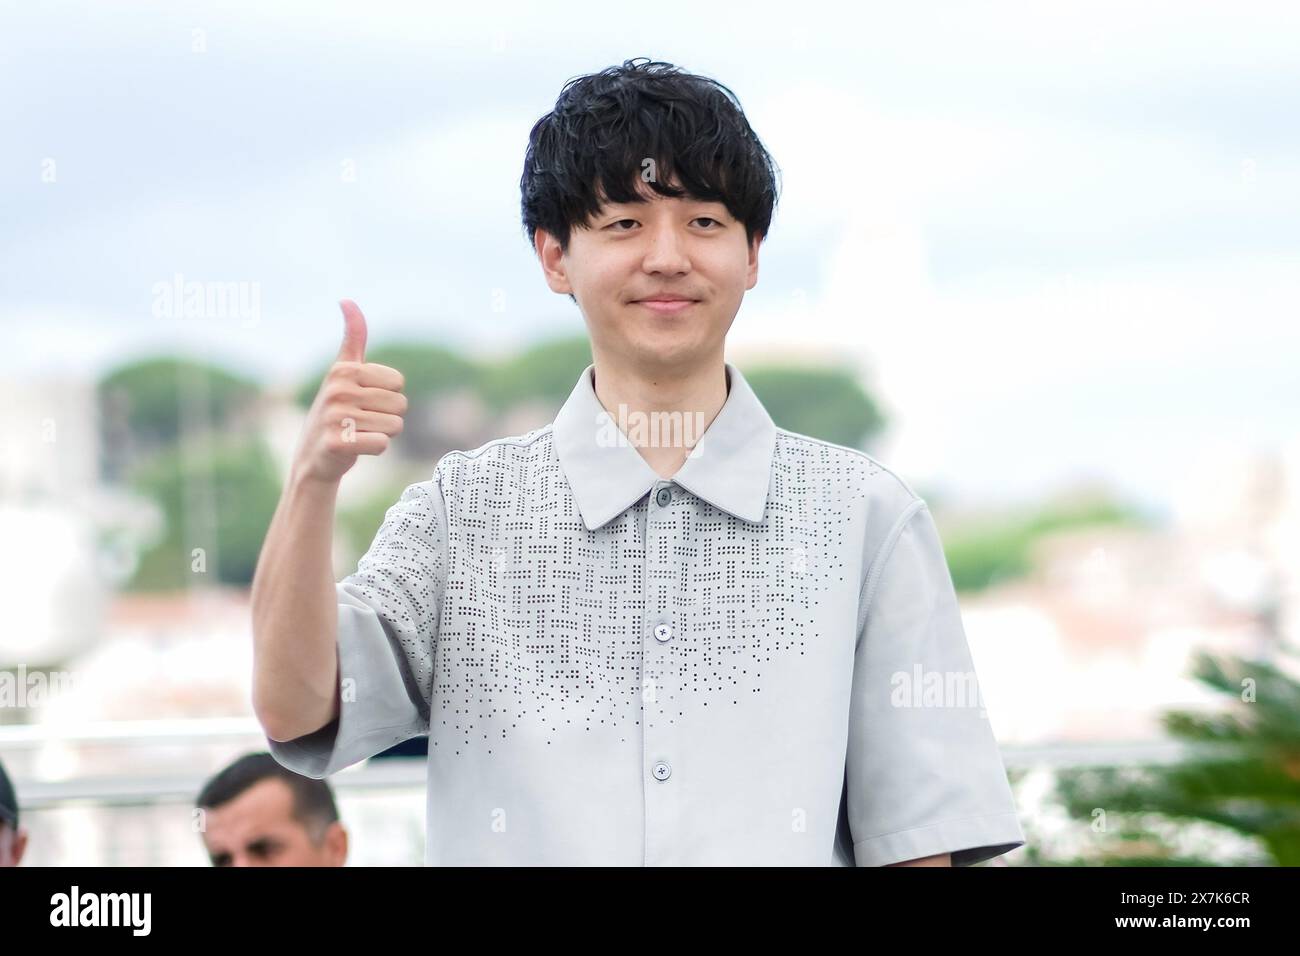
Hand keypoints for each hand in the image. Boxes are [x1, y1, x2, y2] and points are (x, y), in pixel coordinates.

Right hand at [291, 299, 407, 484]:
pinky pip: (383, 444)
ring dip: (382, 434)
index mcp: (343, 370)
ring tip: (358, 434)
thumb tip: (347, 300)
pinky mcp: (338, 443)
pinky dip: (374, 450)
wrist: (314, 457)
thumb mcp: (342, 372)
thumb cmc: (337, 412)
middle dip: (387, 416)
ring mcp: (336, 417)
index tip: (364, 401)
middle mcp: (338, 390)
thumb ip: (352, 339)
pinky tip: (355, 448)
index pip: (398, 382)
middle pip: (400, 404)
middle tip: (362, 421)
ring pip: (395, 426)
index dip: (388, 396)